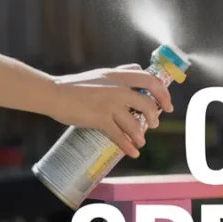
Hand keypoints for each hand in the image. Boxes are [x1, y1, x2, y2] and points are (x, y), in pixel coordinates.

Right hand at [50, 64, 174, 157]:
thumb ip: (122, 71)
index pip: (150, 80)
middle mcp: (118, 89)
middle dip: (155, 117)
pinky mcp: (100, 119)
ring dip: (141, 135)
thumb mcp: (102, 73)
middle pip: (148, 104)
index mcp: (119, 76)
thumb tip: (139, 69)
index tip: (167, 104)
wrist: (55, 93)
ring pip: (135, 124)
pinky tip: (133, 153)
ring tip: (141, 141)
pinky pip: (120, 136)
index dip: (163, 93)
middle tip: (155, 124)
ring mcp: (110, 104)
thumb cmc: (77, 85)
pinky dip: (128, 147)